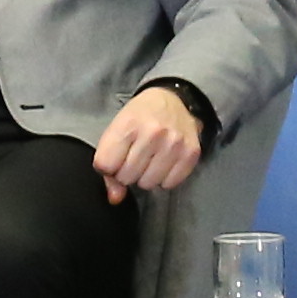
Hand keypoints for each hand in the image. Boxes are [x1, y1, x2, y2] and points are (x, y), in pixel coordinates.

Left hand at [93, 85, 206, 199]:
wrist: (173, 99)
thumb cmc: (140, 116)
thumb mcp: (116, 130)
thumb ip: (108, 165)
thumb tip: (115, 198)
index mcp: (128, 124)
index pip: (105, 165)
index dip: (107, 166)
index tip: (114, 157)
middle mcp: (153, 133)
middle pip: (126, 177)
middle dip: (126, 172)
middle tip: (133, 157)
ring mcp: (174, 144)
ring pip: (147, 184)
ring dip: (145, 176)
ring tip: (149, 159)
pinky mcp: (191, 154)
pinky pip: (169, 184)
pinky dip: (164, 178)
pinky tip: (163, 162)